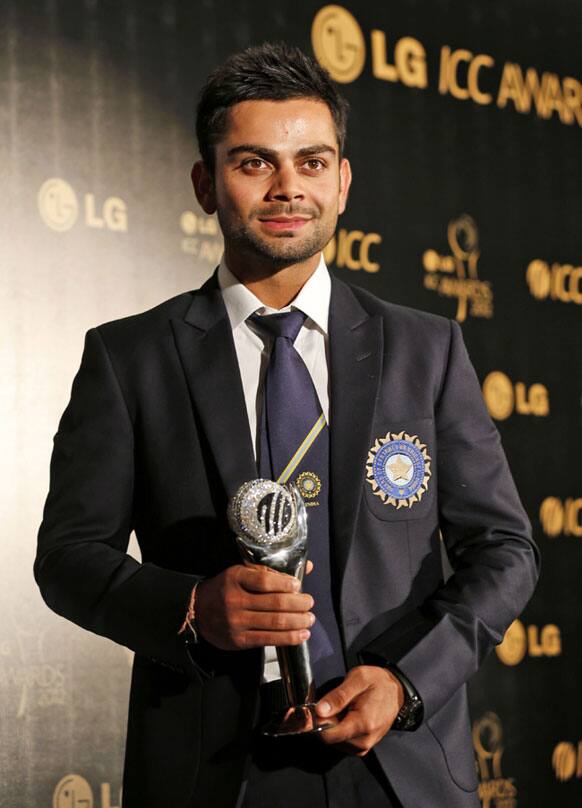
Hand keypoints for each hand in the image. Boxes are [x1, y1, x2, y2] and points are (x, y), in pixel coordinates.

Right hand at [195, 563, 313, 650]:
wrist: (197, 611)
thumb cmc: (227, 589)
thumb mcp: (242, 573)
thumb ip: (271, 571)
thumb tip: (308, 567)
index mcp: (235, 578)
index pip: (264, 580)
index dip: (285, 583)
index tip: (298, 586)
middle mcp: (235, 600)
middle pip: (275, 603)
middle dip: (298, 604)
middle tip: (310, 602)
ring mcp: (236, 622)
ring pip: (275, 622)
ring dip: (298, 621)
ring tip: (310, 619)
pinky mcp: (239, 640)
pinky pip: (269, 639)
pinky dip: (289, 638)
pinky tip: (302, 635)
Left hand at [316, 666, 403, 755]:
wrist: (396, 691)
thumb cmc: (378, 683)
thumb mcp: (357, 679)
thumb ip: (338, 696)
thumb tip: (320, 711)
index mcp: (362, 723)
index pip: (328, 736)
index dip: (318, 722)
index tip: (318, 709)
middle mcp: (364, 740)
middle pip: (330, 739)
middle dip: (327, 722)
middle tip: (336, 704)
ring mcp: (364, 746)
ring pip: (335, 742)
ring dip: (334, 726)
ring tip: (345, 709)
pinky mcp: (363, 747)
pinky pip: (343, 743)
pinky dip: (341, 731)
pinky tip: (348, 717)